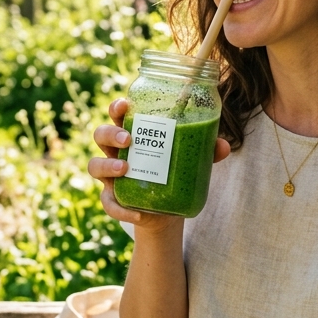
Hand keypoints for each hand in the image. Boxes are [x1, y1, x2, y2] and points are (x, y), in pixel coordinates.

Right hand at [88, 98, 229, 227]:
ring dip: (107, 165)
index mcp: (133, 133)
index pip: (118, 114)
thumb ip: (205, 151)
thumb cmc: (175, 171)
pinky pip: (108, 203)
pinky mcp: (114, 200)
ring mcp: (111, 176)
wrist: (167, 210)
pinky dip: (121, 208)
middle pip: (100, 135)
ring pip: (95, 165)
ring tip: (126, 169)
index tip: (123, 105)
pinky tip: (137, 212)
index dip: (116, 107)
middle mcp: (117, 152)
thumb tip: (222, 145)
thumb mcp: (191, 159)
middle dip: (110, 134)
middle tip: (129, 139)